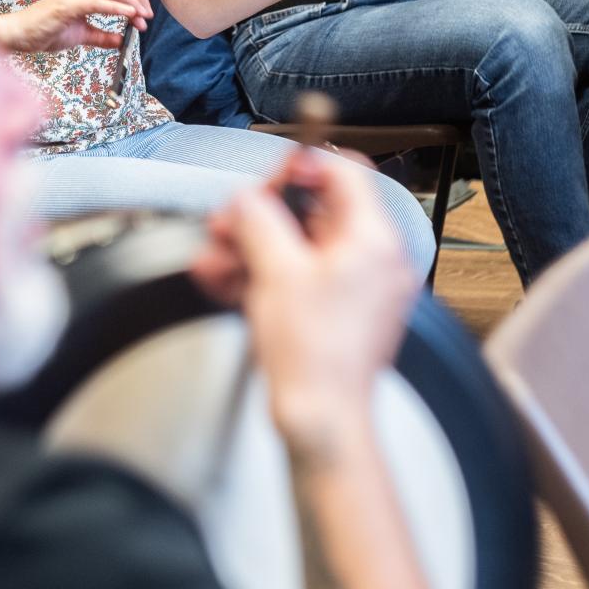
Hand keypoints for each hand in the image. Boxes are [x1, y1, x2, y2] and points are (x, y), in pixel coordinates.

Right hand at [0, 0, 152, 53]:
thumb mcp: (80, 35)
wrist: (20, 34)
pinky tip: (129, 14)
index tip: (145, 15)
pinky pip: (98, 4)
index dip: (133, 0)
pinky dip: (116, 8)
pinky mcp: (69, 4)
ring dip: (130, 4)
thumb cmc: (45, 31)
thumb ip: (101, 36)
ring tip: (142, 17)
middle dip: (137, 1)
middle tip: (148, 17)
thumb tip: (120, 41)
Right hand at [192, 148, 417, 453]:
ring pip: (298, 247)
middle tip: (227, 222)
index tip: (269, 176)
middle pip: (314, 212)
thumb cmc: (315, 358)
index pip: (345, 175)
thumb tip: (247, 198)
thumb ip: (259, 220)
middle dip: (261, 216)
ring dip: (251, 247)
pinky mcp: (336, 313)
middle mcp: (373, 261)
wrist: (321, 422)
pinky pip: (298, 278)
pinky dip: (262, 275)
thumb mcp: (276, 272)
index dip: (303, 167)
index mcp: (373, 241)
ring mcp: (356, 289)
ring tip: (215, 258)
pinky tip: (225, 281)